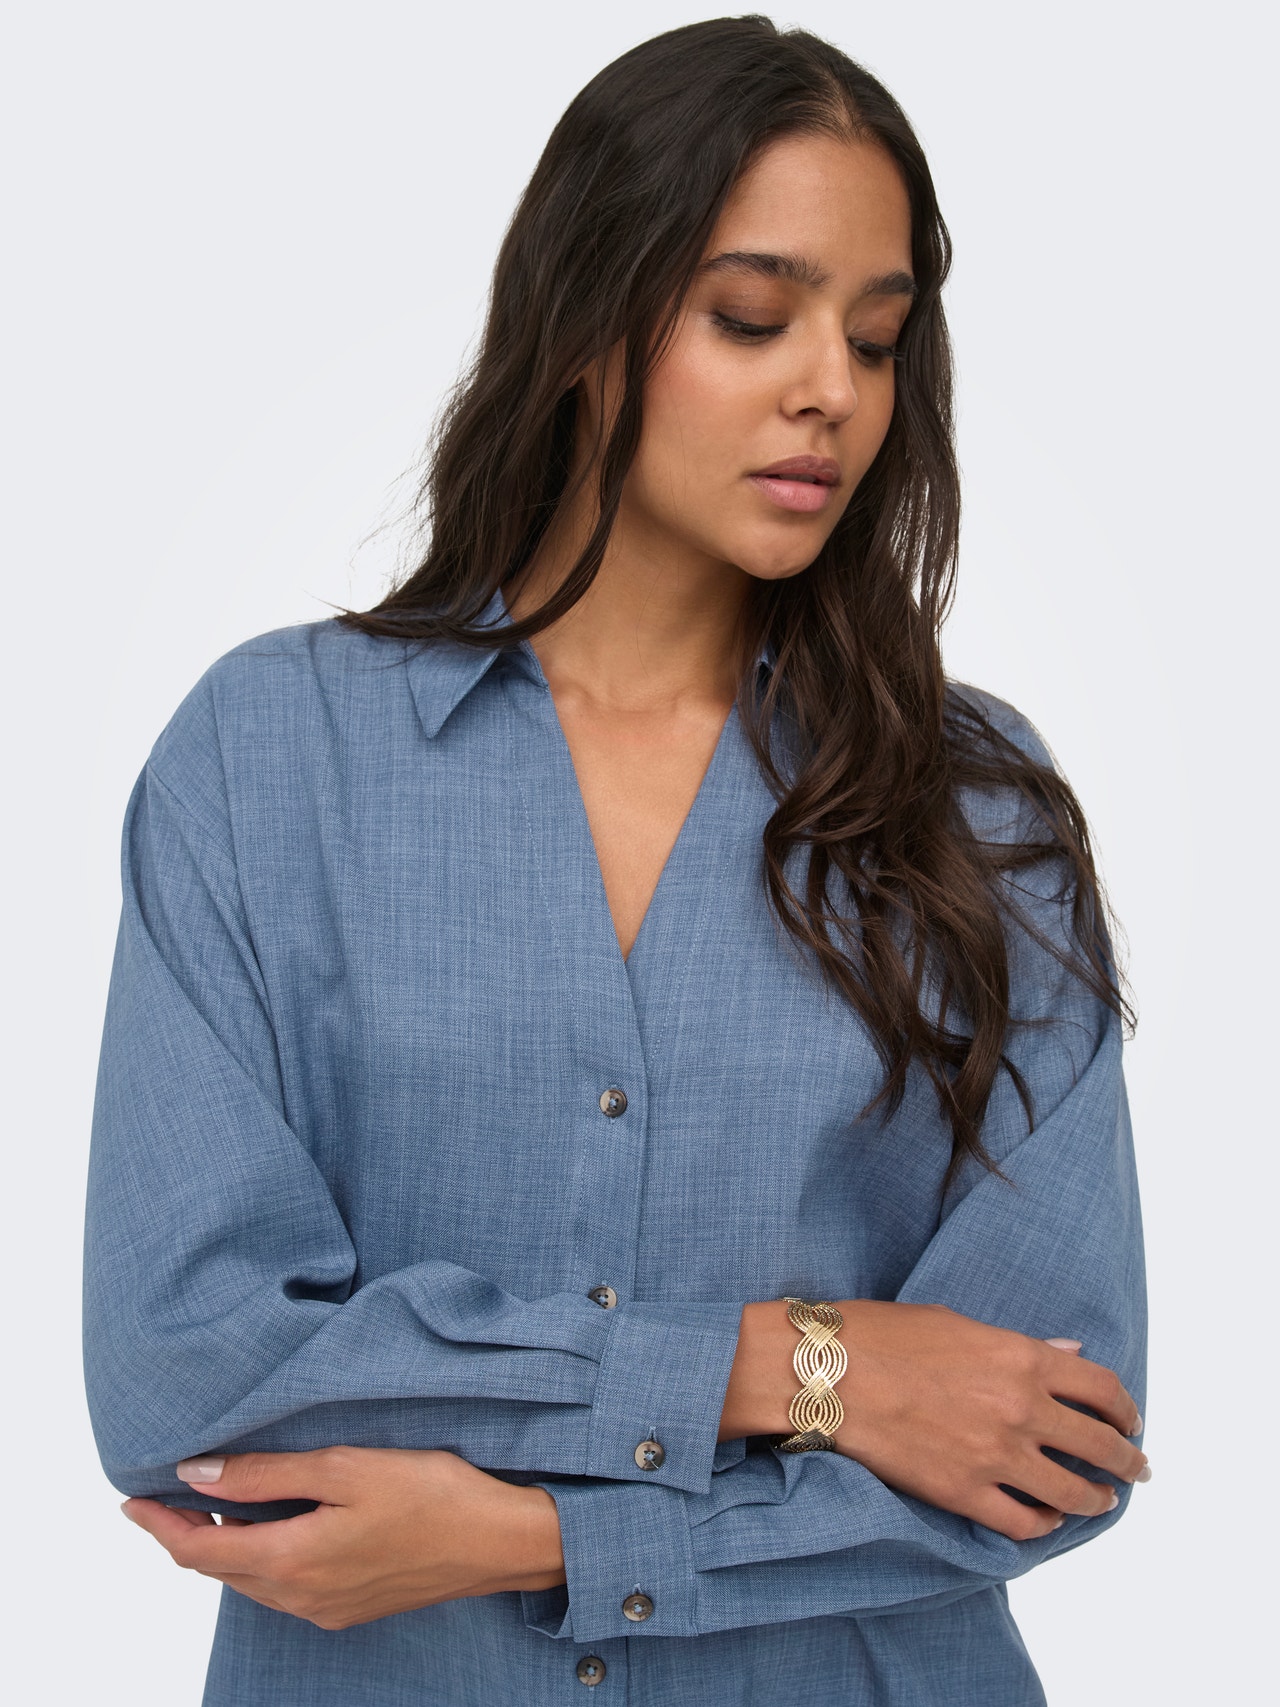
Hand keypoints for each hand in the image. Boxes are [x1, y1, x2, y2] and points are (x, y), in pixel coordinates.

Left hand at [121, 1447, 565, 1628]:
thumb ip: (265, 1475)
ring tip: (212, 1502)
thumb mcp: (344, 1468)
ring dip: (224, 1545)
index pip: (198, 1551)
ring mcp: (327, 1608)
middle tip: (165, 1496)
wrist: (499, 1541)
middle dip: (185, 1534)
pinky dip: (261, 1555)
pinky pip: (285, 1585)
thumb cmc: (431, 1495)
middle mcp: (301, 1597)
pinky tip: (274, 1524)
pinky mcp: (352, 1606)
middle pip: (220, 1570)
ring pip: (252, 1579)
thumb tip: (196, 1474)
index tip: (129, 1501)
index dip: (159, 1527)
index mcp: (292, 1562)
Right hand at [721, 1299, 1147, 1540]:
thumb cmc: (880, 1335)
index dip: (1124, 1407)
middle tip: (1136, 1469)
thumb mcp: (956, 1323)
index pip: (1101, 1387)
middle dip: (1127, 1460)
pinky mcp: (963, 1493)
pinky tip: (1046, 1519)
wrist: (824, 1373)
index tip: (1130, 1419)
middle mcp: (1019, 1408)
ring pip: (1072, 1492)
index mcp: (1020, 1357)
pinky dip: (1043, 1524)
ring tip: (1101, 1501)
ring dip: (1095, 1499)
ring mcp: (994, 1455)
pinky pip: (1023, 1522)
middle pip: (1099, 1444)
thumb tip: (1066, 1356)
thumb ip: (1018, 1347)